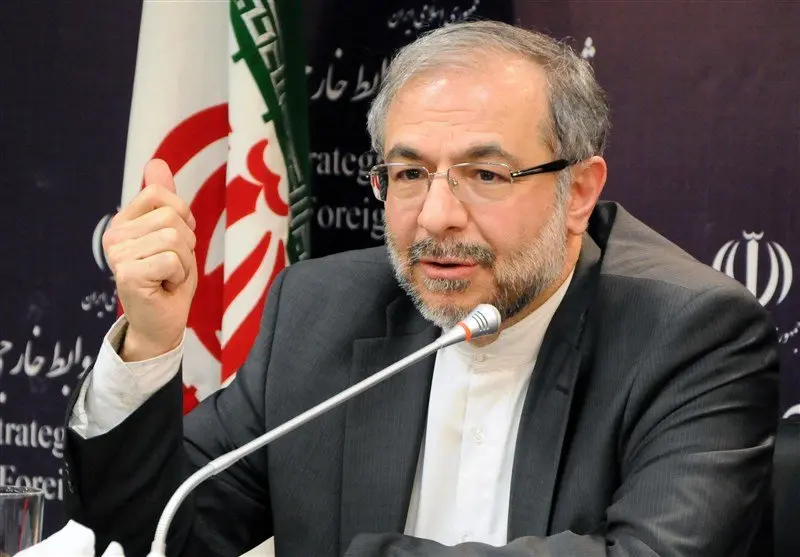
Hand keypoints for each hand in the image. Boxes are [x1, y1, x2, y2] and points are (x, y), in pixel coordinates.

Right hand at [103, 159, 197, 361]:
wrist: (162, 323)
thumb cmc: (169, 279)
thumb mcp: (173, 234)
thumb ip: (165, 200)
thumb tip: (157, 162)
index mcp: (124, 221)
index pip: (161, 193)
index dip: (182, 216)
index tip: (176, 243)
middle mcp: (114, 235)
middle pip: (172, 217)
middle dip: (187, 245)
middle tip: (172, 267)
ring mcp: (118, 255)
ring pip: (175, 238)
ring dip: (185, 262)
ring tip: (169, 277)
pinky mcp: (127, 274)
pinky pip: (172, 260)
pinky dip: (179, 276)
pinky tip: (165, 287)